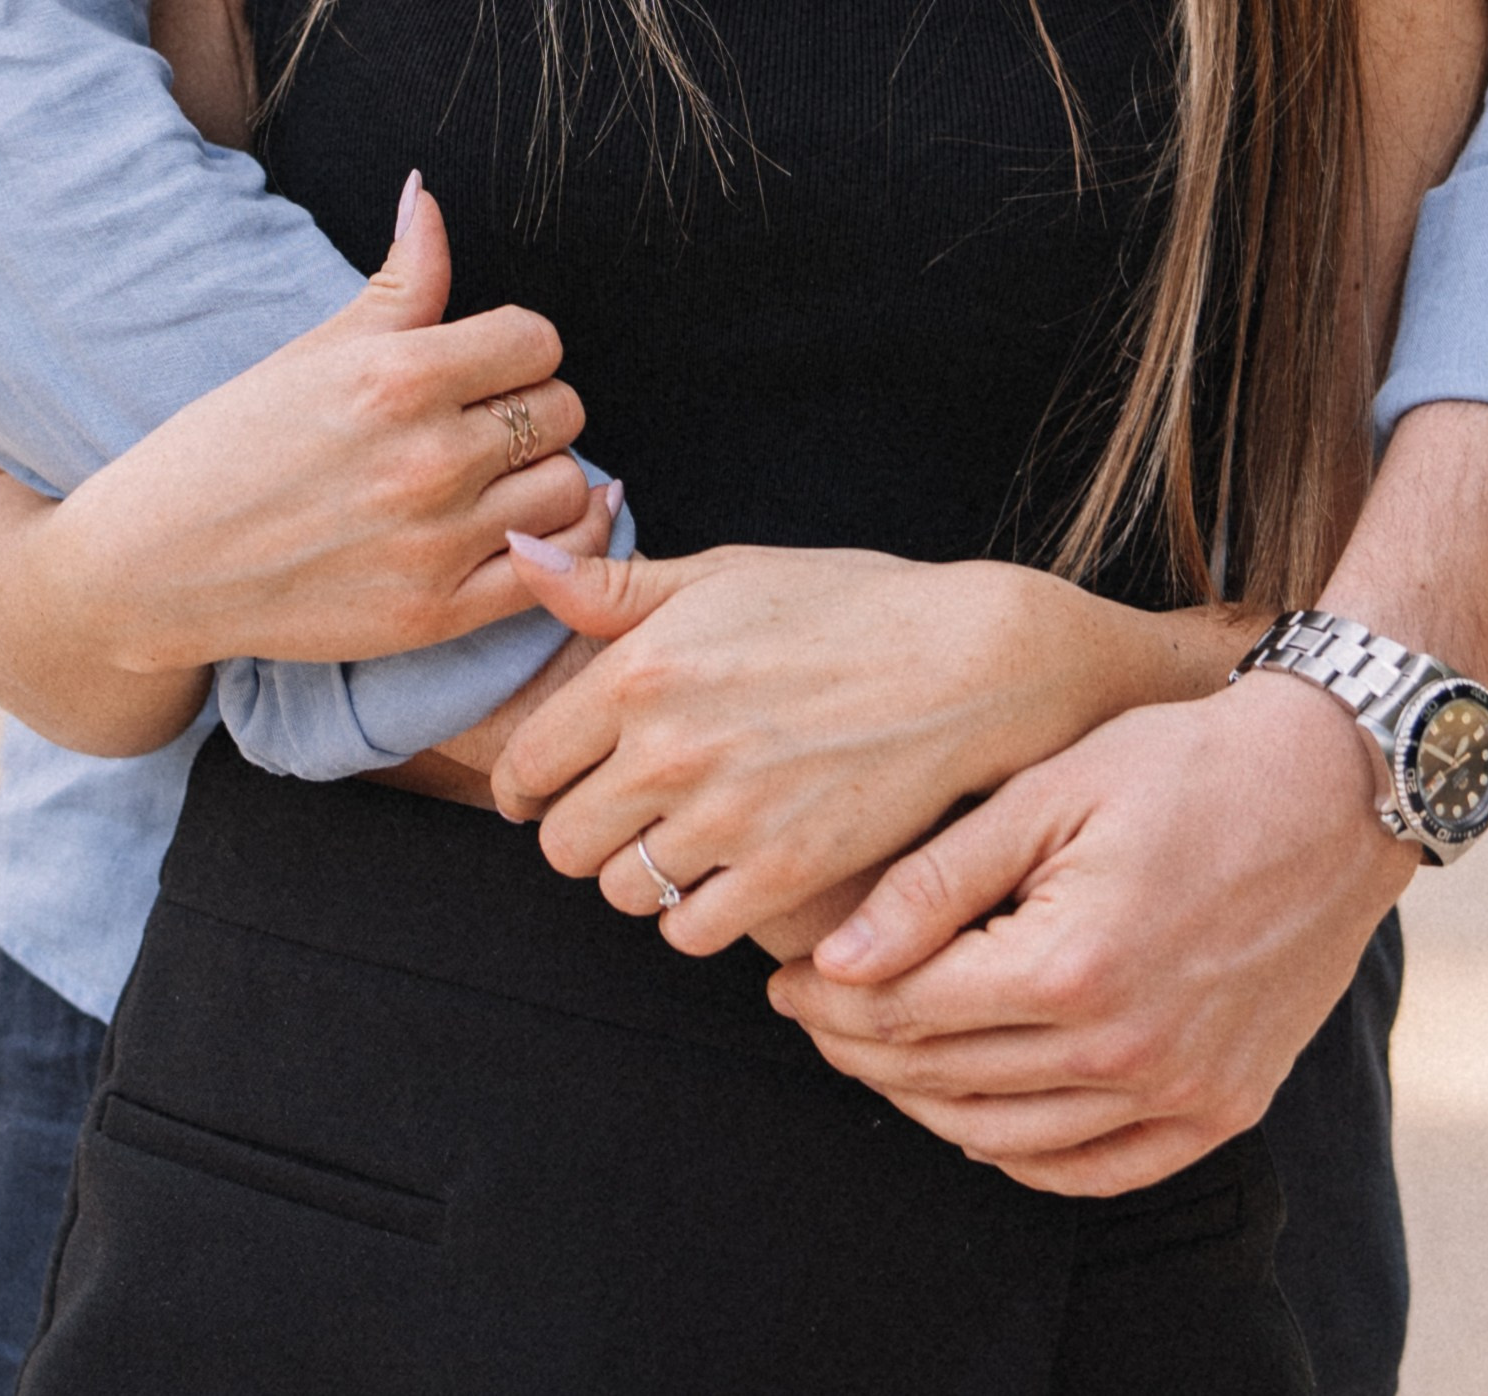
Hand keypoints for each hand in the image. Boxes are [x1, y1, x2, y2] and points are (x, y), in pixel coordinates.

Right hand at [49, 179, 592, 673]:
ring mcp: (437, 542)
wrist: (156, 564)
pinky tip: (518, 530)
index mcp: (398, 377)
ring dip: (541, 479)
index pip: (537, 339)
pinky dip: (556, 547)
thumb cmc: (229, 446)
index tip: (483, 367)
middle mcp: (428, 458)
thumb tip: (429, 196)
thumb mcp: (315, 350)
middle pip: (563, 411)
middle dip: (530, 408)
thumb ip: (399, 279)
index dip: (515, 348)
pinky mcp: (437, 614)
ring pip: (571, 489)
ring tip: (492, 481)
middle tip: (483, 424)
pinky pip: (556, 570)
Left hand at [490, 538, 1207, 959]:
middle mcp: (670, 748)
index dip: (526, 785)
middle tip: (619, 817)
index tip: (545, 790)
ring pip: (624, 894)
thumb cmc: (844, 607)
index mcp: (641, 668)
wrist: (967, 662)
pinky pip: (691, 933)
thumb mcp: (723, 574)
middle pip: (564, 846)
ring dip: (642, 877)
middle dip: (584, 834)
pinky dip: (699, 915)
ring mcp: (728, 818)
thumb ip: (610, 585)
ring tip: (679, 842)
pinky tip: (727, 875)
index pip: (527, 764)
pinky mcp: (785, 874)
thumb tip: (520, 554)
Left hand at [768, 674, 1408, 1192]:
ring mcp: (1183, 1090)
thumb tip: (836, 960)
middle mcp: (1126, 1049)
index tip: (785, 983)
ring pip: (1010, 1140)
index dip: (828, 1004)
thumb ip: (938, 881)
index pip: (906, 1015)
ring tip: (881, 1057)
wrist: (1334, 785)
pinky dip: (1027, 1158)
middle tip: (815, 1016)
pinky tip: (984, 1118)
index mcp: (1070, 965)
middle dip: (859, 1052)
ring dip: (928, 1105)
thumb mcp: (1049, 791)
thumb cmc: (1183, 763)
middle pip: (946, 1081)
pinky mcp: (1225, 1107)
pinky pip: (1101, 1172)